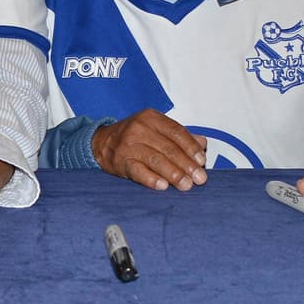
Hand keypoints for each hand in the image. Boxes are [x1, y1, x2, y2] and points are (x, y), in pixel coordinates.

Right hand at [91, 108, 207, 190]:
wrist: (101, 142)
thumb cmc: (134, 136)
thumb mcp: (156, 129)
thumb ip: (180, 136)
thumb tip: (202, 143)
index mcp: (151, 118)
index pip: (176, 132)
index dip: (191, 147)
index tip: (201, 161)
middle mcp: (139, 129)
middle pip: (168, 148)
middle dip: (187, 165)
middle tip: (200, 178)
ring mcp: (128, 145)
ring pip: (156, 160)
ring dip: (174, 174)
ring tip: (186, 185)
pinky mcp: (120, 160)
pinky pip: (138, 171)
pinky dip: (151, 179)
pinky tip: (163, 186)